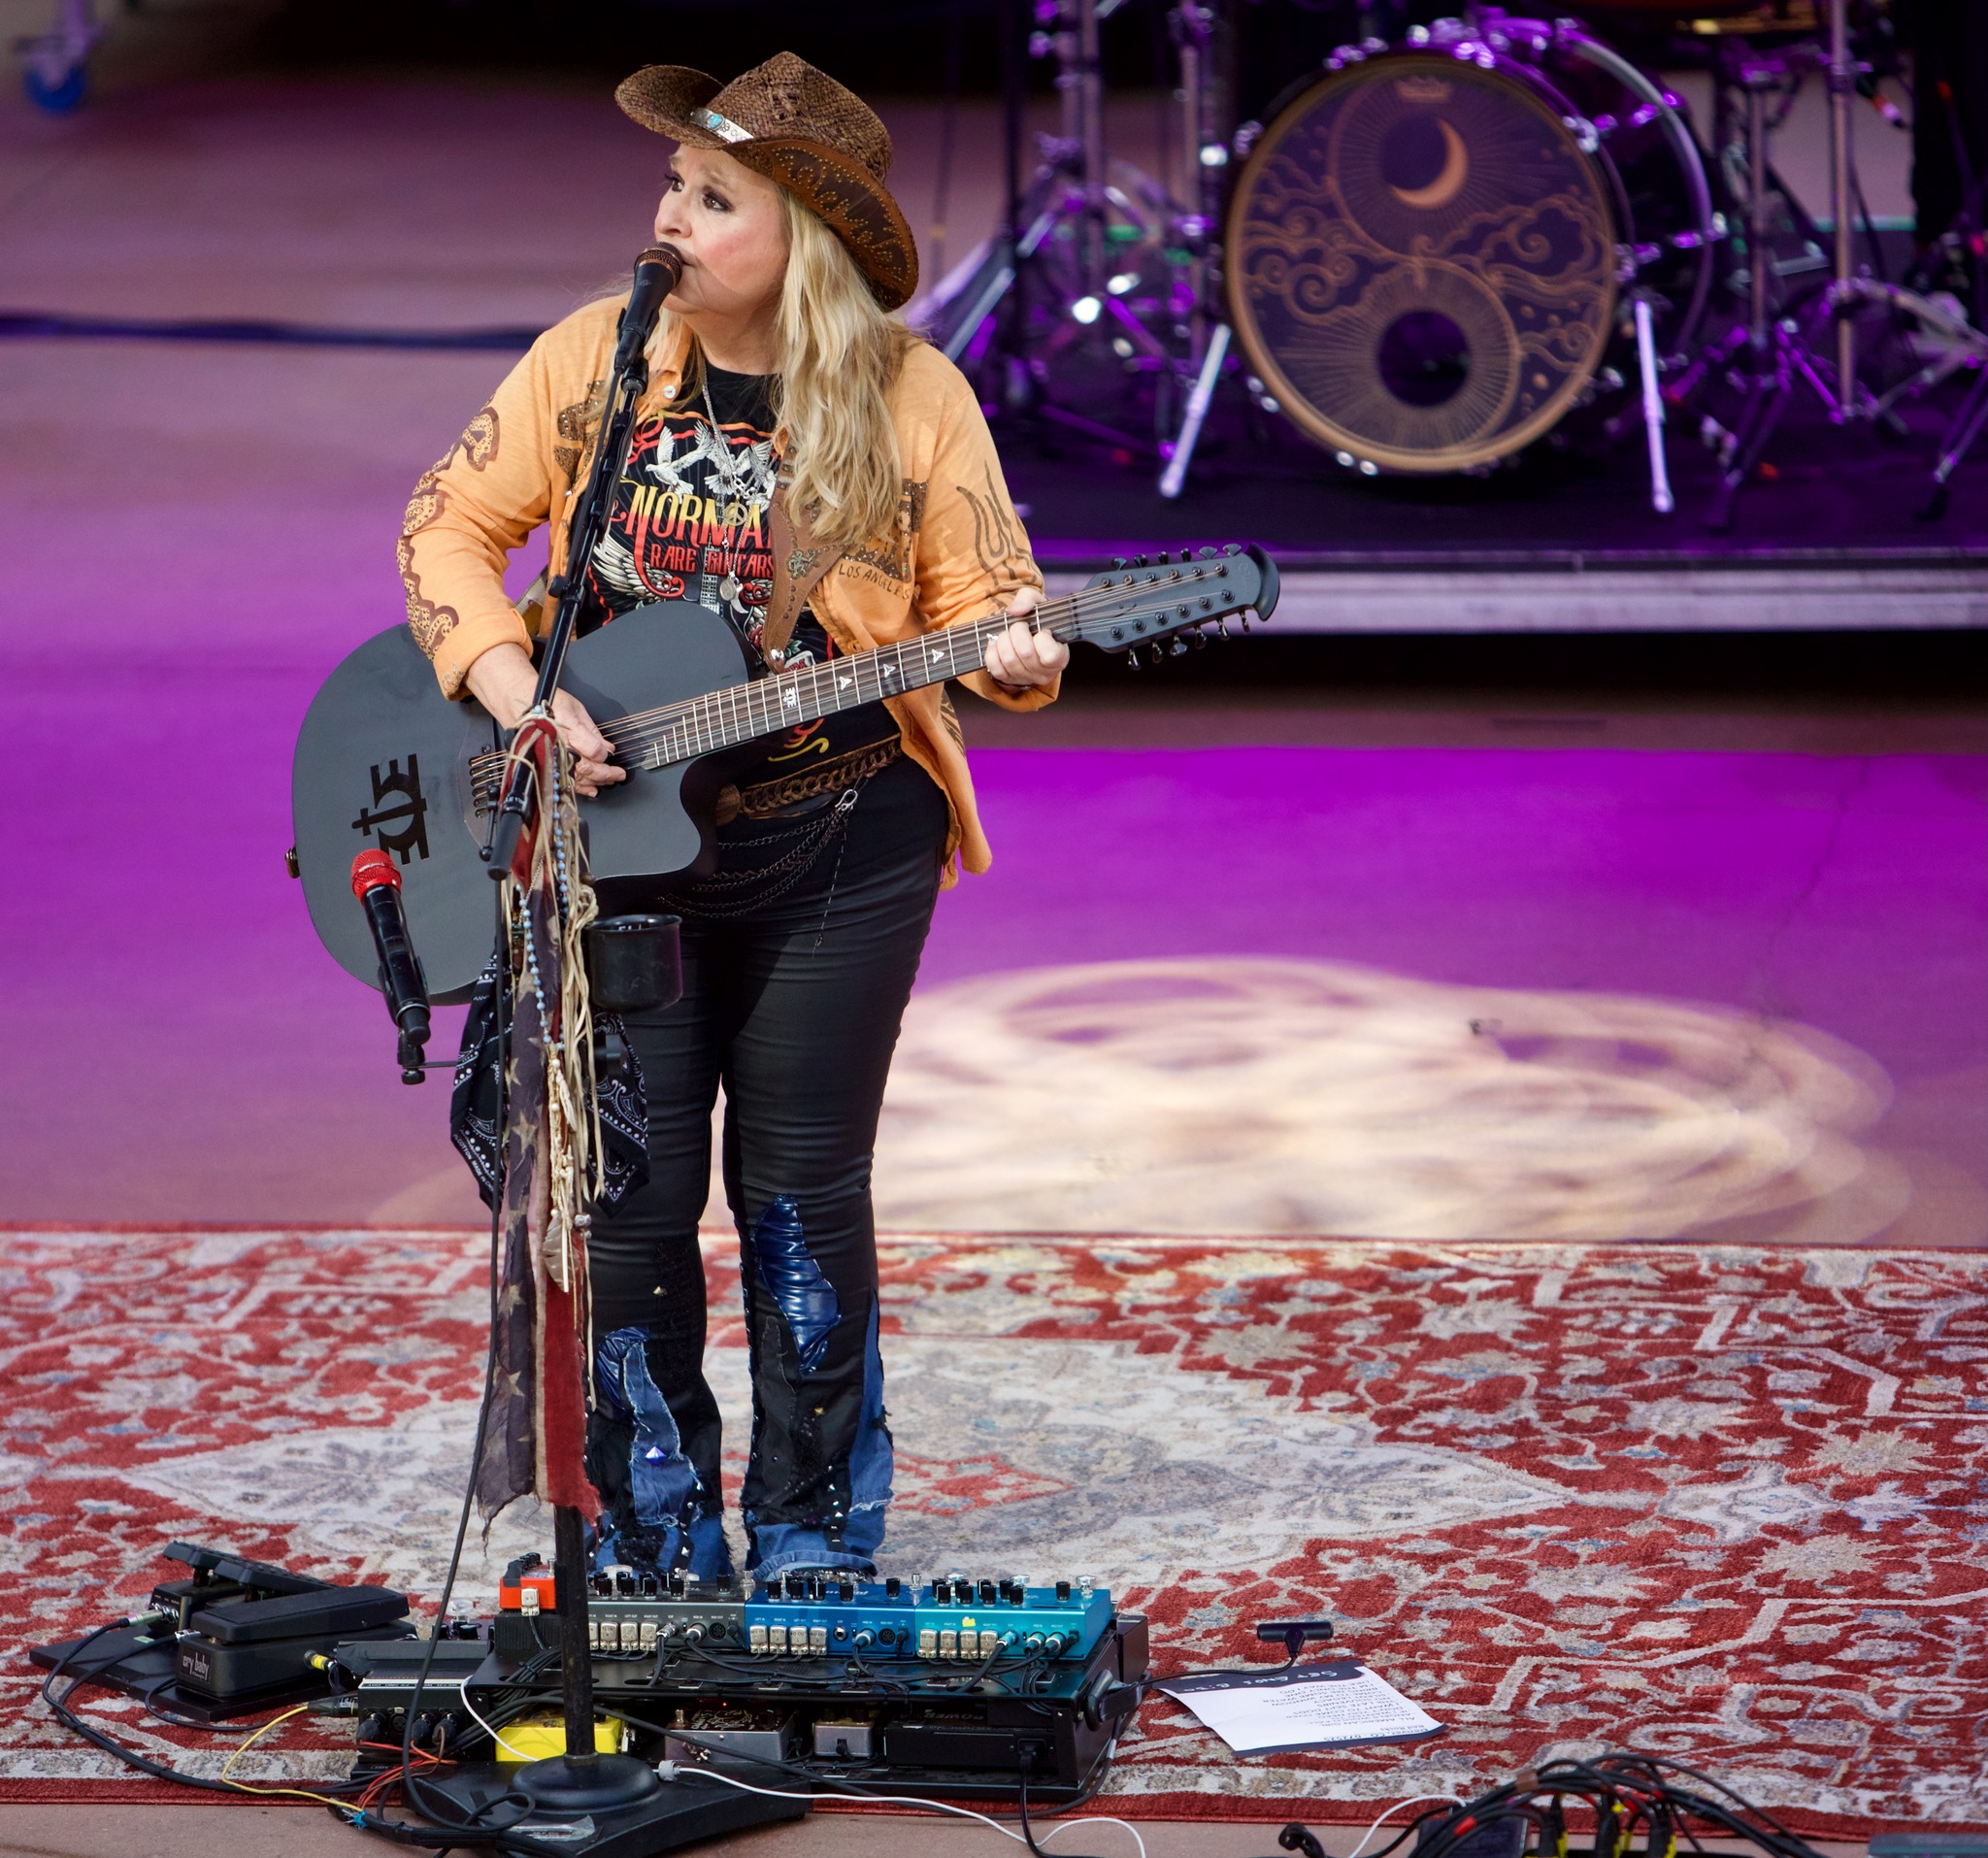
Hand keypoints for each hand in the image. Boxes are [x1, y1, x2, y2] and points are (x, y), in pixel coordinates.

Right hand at [463, 642, 625, 796]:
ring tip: (609, 781)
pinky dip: (580, 788)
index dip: (605, 755)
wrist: (517, 703)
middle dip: (606, 773)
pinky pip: (563, 781)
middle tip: (619, 774)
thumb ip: (592, 730)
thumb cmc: (544, 701)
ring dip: (596, 782)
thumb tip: (606, 746)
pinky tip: (591, 790)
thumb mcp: (575, 708)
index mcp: (568, 730)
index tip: (609, 754)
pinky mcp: (543, 764)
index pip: (595, 751)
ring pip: (577, 778)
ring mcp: (550, 757)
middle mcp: (559, 747)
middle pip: (588, 768)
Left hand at [983, 589, 1066, 691]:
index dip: (1042, 637)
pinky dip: (992, 652)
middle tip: (1019, 626)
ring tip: (1007, 633)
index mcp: (1059, 658)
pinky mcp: (1008, 680)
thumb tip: (1015, 610)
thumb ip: (1028, 598)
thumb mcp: (1038, 603)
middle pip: (1025, 653)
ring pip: (1009, 660)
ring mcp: (1026, 679)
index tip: (1041, 630)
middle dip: (1016, 632)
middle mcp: (1044, 673)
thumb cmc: (1038, 620)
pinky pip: (995, 668)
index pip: (1049, 654)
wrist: (1028, 634)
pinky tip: (997, 644)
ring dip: (1003, 640)